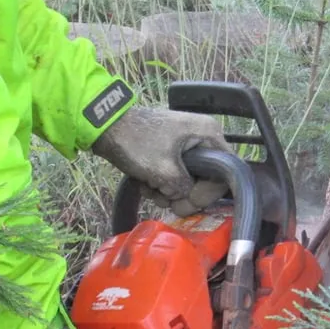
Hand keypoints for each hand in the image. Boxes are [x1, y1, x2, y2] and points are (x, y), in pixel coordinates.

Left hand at [92, 107, 231, 216]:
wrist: (105, 125)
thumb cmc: (136, 142)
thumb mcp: (165, 171)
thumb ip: (184, 189)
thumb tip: (187, 198)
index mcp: (209, 134)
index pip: (225, 174)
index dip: (207, 193)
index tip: (187, 202)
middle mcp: (202, 137)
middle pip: (205, 179)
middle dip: (183, 193)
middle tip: (165, 198)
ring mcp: (186, 144)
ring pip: (188, 181)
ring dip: (167, 191)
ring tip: (150, 187)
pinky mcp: (171, 150)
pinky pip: (174, 175)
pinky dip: (160, 184)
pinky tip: (145, 182)